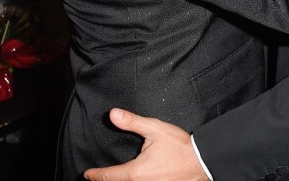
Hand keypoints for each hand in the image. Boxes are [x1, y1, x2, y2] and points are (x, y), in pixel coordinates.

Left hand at [83, 109, 206, 180]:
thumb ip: (133, 122)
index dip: (95, 175)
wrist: (201, 161)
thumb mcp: (155, 129)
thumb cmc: (179, 146)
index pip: (108, 176)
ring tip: (111, 180)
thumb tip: (113, 114)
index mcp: (135, 172)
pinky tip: (134, 179)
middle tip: (95, 180)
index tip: (87, 174)